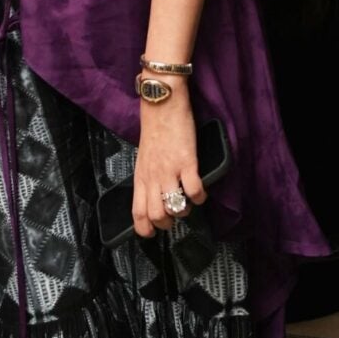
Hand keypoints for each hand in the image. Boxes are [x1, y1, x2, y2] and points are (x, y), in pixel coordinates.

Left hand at [132, 85, 205, 236]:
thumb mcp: (144, 160)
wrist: (162, 105)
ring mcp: (169, 171)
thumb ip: (148, 179)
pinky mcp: (187, 162)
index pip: (137, 213)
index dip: (145, 229)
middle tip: (175, 213)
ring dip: (185, 210)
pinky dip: (200, 196)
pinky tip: (200, 191)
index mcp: (141, 178)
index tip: (154, 232)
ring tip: (188, 200)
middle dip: (168, 223)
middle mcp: (153, 178)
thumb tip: (156, 197)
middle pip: (156, 216)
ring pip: (174, 208)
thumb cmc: (155, 132)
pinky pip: (194, 191)